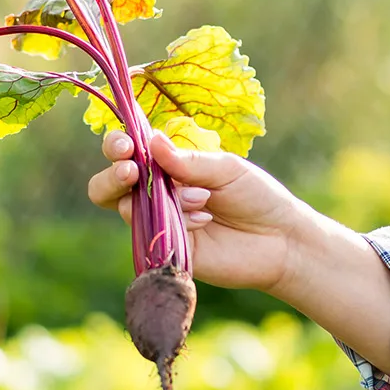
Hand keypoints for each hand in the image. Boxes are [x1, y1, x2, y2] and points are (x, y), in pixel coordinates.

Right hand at [87, 128, 304, 293]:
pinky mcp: (167, 249)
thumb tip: (152, 140)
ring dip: (162, 197)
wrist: (280, 239)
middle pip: (109, 186)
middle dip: (113, 174)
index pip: (129, 153)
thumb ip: (188, 161)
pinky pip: (153, 231)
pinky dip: (178, 220)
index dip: (118, 146)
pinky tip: (207, 219)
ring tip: (202, 198)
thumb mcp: (226, 169)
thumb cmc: (257, 196)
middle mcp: (157, 194)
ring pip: (126, 208)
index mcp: (170, 167)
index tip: (127, 145)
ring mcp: (159, 223)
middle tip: (132, 170)